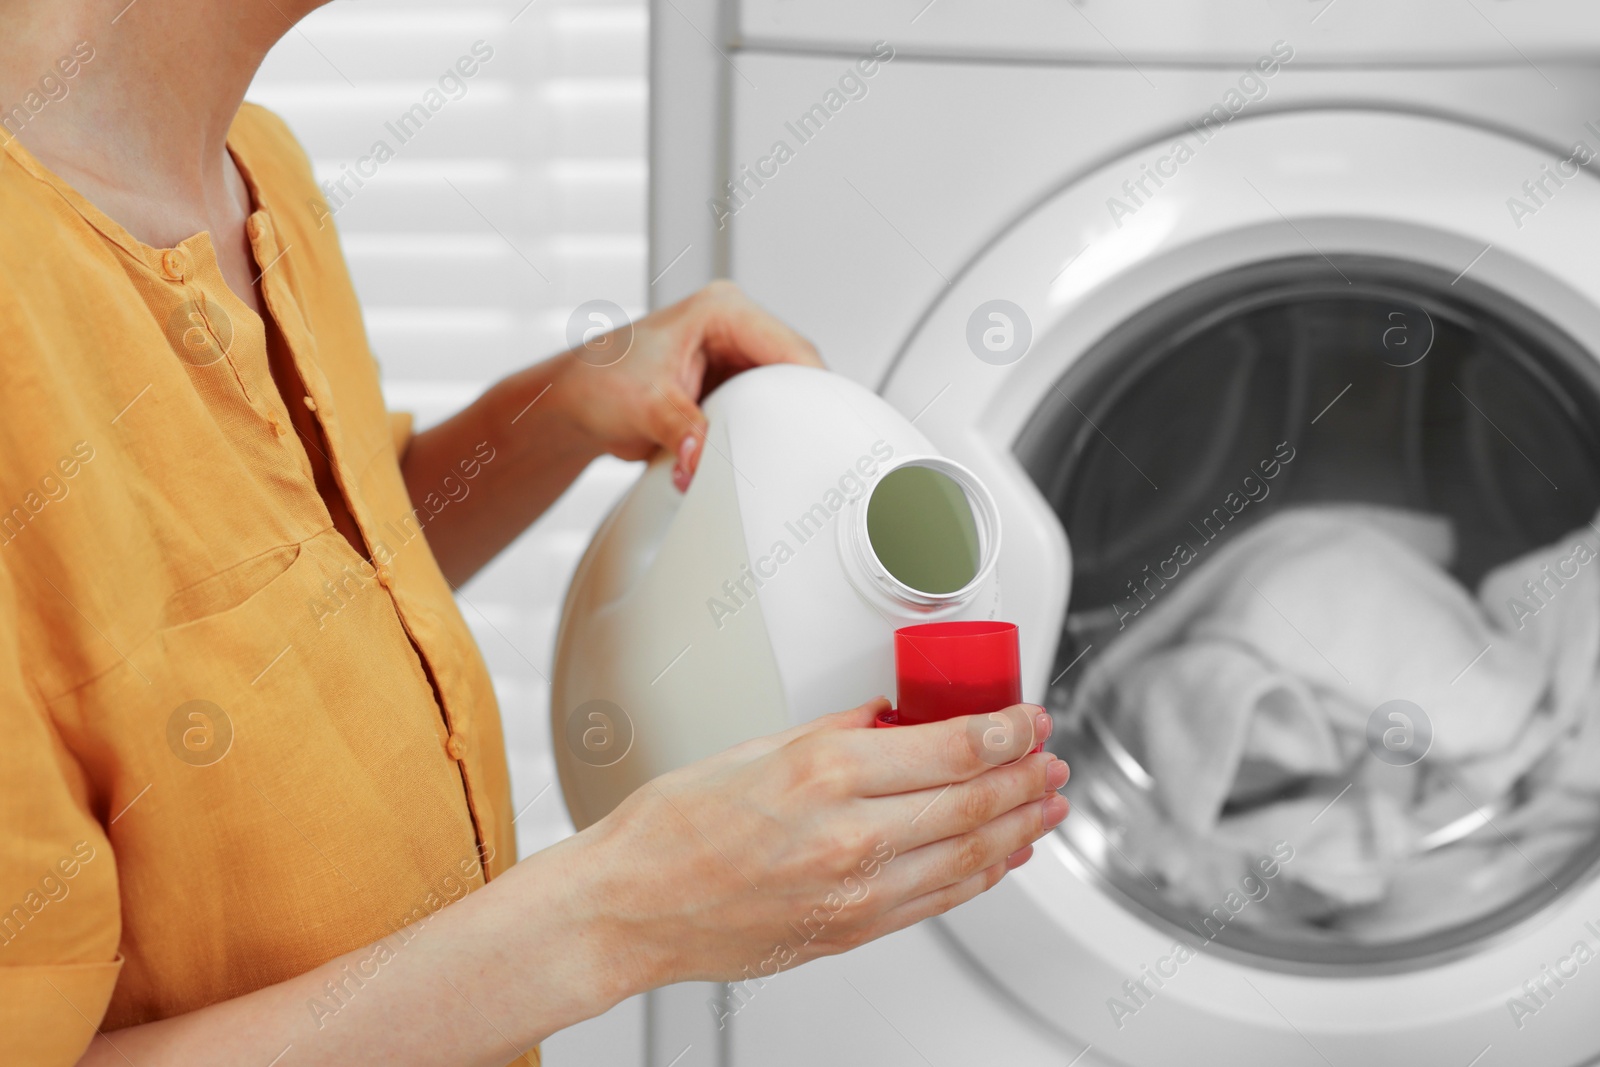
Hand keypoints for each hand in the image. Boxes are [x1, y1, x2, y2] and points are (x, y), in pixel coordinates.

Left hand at [551, 281, 823, 490]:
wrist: (576, 404)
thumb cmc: (599, 382)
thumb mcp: (643, 405)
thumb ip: (681, 431)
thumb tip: (704, 461)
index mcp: (722, 310)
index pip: (790, 347)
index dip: (813, 387)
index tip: (826, 424)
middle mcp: (735, 330)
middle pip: (796, 370)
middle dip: (803, 409)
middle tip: (812, 449)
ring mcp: (736, 359)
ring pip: (785, 393)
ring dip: (785, 424)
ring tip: (791, 455)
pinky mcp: (732, 388)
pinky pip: (766, 411)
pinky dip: (766, 435)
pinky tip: (768, 455)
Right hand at [573, 699, 1069, 991]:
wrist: (633, 907)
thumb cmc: (673, 828)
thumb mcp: (757, 748)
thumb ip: (839, 732)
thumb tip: (894, 718)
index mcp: (825, 772)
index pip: (953, 747)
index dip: (1007, 731)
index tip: (1028, 718)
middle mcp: (851, 835)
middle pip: (974, 802)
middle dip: (1026, 777)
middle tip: (1051, 759)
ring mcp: (857, 891)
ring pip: (970, 856)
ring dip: (1019, 827)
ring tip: (1045, 805)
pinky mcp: (853, 931)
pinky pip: (939, 899)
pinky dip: (981, 874)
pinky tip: (1000, 855)